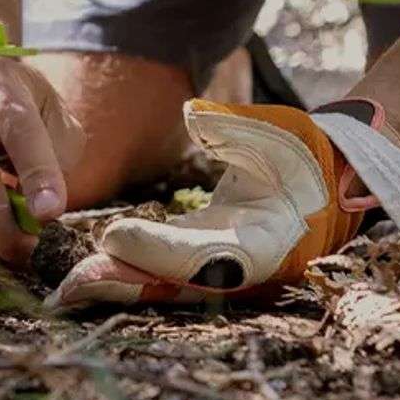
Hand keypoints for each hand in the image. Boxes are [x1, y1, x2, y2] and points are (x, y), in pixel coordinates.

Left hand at [48, 98, 399, 308]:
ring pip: (169, 285)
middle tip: (73, 287)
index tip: (112, 237)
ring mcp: (226, 268)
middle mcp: (245, 266)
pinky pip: (168, 272)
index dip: (159, 250)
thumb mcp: (275, 130)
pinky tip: (94, 272)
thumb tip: (193, 112)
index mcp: (268, 238)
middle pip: (179, 284)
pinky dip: (132, 272)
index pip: (206, 254)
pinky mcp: (209, 258)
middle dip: (127, 285)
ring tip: (71, 288)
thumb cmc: (303, 150)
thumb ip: (234, 125)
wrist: (328, 175)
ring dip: (121, 285)